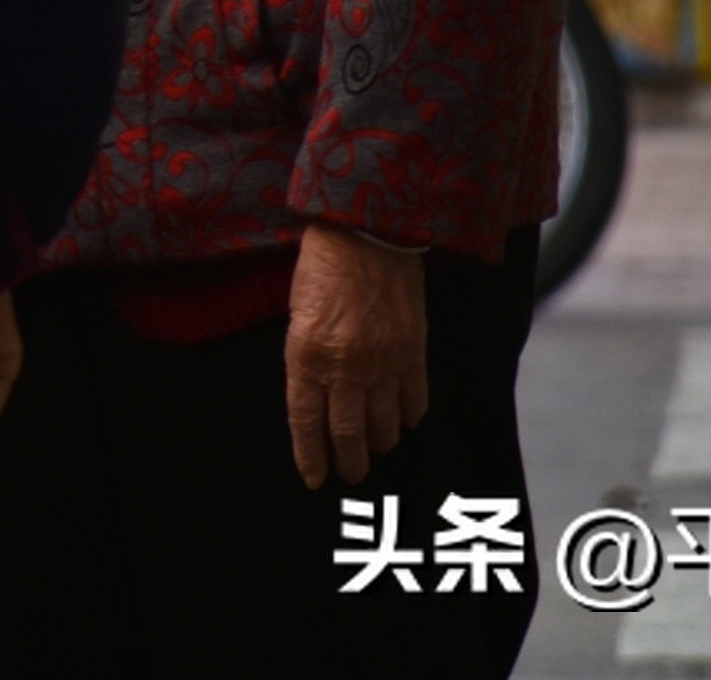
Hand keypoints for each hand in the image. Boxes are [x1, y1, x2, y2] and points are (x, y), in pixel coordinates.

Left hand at [285, 222, 429, 488]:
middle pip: (347, 432)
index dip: (311, 455)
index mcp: (306, 356)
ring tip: (375, 450)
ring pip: (383, 423)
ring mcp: (382, 362)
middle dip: (349, 461)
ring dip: (379, 442)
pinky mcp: (412, 351)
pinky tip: (404, 421)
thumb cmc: (322, 266)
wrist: (368, 233)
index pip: (306, 421)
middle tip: (350, 475)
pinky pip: (414, 398)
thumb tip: (313, 393)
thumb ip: (304, 356)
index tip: (315, 478)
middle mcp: (345, 366)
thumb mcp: (295, 312)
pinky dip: (409, 415)